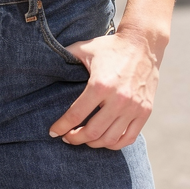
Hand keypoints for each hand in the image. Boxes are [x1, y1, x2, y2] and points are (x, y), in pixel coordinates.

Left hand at [49, 28, 163, 149]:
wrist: (142, 44)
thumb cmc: (109, 47)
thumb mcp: (83, 48)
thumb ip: (65, 57)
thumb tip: (44, 65)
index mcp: (100, 84)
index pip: (76, 114)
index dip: (62, 126)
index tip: (53, 132)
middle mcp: (119, 99)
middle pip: (93, 132)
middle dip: (76, 138)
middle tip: (67, 138)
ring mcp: (134, 108)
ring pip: (111, 138)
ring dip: (94, 144)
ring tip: (84, 139)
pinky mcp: (145, 112)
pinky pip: (129, 138)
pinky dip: (115, 144)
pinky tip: (104, 140)